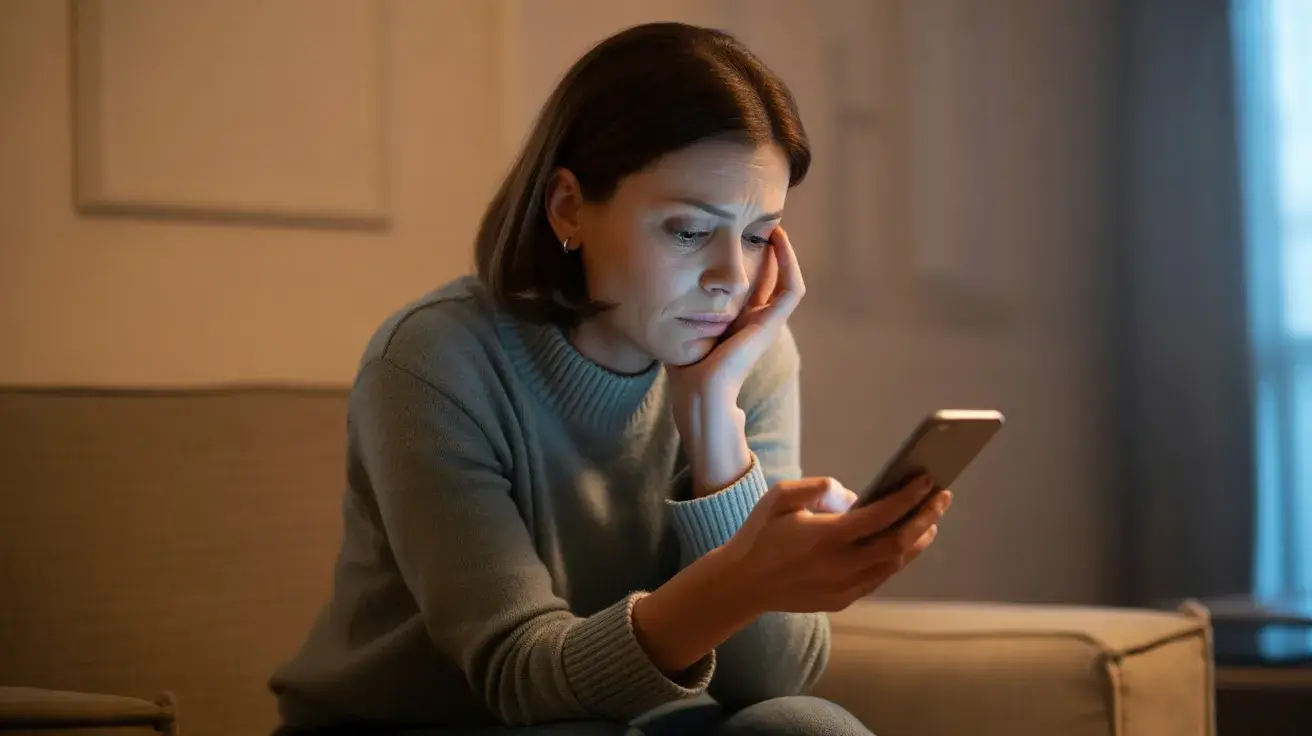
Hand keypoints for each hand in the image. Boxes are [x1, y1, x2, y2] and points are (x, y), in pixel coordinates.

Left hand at [667, 226, 804, 398]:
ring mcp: (766, 323)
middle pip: (771, 279)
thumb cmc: (686, 371)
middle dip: (769, 253)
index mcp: (738, 324)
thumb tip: (656, 291)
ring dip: (784, 254)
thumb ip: (680, 312)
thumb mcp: (682, 330)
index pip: (752, 287)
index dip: (750, 262)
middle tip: (761, 224)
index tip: (738, 236)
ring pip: (787, 280)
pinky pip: (792, 288)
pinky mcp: (771, 324)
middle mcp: (755, 321)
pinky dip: (789, 263)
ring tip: (774, 228)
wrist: (699, 394)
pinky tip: (778, 241)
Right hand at [720, 475, 951, 613]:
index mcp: (824, 536)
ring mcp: (842, 587)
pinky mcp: (841, 599)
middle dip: (925, 518)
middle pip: (898, 543)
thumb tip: (852, 495)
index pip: (880, 516)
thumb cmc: (760, 534)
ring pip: (894, 564)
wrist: (742, 583)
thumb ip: (815, 488)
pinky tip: (905, 542)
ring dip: (917, 540)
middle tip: (941, 497)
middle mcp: (838, 565)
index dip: (907, 498)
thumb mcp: (778, 498)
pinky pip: (879, 578)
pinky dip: (897, 558)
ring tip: (930, 519)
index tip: (926, 480)